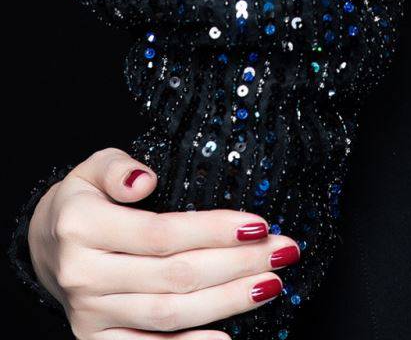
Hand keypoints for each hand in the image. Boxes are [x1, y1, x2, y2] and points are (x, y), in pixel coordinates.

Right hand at [27, 146, 300, 338]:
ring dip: (227, 301)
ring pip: (170, 314)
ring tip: (270, 284)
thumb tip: (146, 180)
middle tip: (282, 252)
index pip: (162, 233)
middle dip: (237, 264)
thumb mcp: (95, 166)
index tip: (259, 225)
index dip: (215, 231)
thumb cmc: (85, 198)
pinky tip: (227, 337)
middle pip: (175, 275)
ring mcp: (90, 314)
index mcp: (84, 226)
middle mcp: (85, 274)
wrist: (48, 244)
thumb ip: (120, 167)